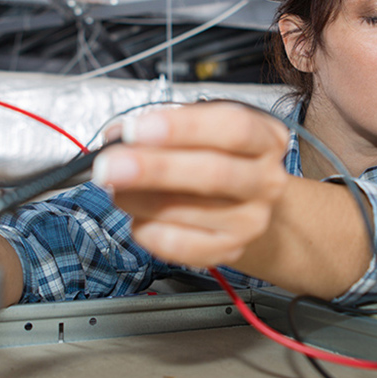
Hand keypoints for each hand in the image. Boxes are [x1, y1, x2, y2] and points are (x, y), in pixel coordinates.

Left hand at [92, 102, 290, 268]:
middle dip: (154, 169)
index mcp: (266, 138)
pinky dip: (149, 230)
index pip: (233, 127)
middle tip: (110, 166)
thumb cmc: (217, 157)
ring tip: (117, 189)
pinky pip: (181, 246)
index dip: (181, 127)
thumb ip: (164, 127)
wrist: (245, 204)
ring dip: (140, 199)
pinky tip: (138, 216)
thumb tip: (119, 136)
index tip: (136, 130)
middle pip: (213, 173)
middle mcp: (266, 180)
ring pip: (191, 211)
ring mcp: (251, 220)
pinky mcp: (230, 250)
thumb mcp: (201, 127)